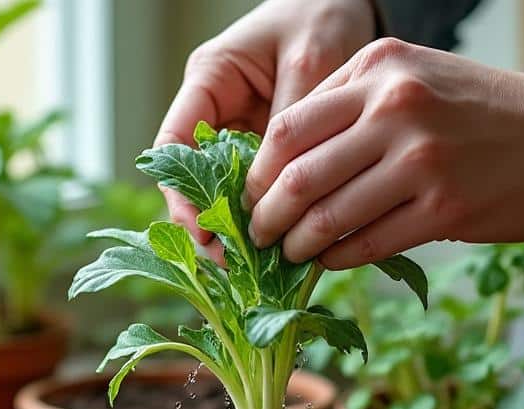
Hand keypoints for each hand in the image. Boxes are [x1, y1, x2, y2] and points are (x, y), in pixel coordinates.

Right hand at [155, 0, 374, 254]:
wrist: (349, 4)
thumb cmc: (323, 17)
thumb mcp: (311, 60)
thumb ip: (293, 121)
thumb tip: (281, 187)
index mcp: (210, 79)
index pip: (174, 143)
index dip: (179, 193)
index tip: (201, 231)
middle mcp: (218, 110)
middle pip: (195, 178)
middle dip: (209, 224)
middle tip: (230, 264)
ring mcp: (242, 132)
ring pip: (226, 191)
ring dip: (238, 229)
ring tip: (254, 268)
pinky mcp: (269, 151)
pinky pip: (260, 190)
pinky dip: (268, 218)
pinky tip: (283, 245)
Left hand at [245, 38, 523, 267]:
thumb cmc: (491, 113)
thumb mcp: (419, 78)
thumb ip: (356, 106)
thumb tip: (287, 162)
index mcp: (380, 68)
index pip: (288, 126)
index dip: (258, 172)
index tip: (250, 196)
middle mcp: (395, 107)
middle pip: (297, 173)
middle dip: (266, 214)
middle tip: (258, 235)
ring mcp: (421, 160)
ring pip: (327, 215)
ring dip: (297, 244)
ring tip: (289, 254)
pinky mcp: (444, 210)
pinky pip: (367, 244)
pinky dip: (337, 260)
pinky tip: (330, 263)